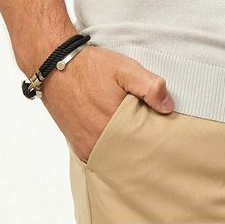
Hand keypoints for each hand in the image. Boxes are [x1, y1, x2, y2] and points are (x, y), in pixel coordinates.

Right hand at [39, 44, 174, 162]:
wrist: (56, 67)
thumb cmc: (91, 68)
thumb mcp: (125, 69)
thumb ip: (149, 87)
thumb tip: (168, 107)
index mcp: (114, 127)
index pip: (144, 142)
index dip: (154, 134)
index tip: (161, 126)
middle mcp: (99, 143)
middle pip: (130, 152)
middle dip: (141, 142)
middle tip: (149, 128)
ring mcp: (88, 148)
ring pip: (116, 156)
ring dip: (126, 147)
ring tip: (133, 130)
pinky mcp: (80, 148)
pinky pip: (102, 155)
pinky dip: (112, 148)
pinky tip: (117, 135)